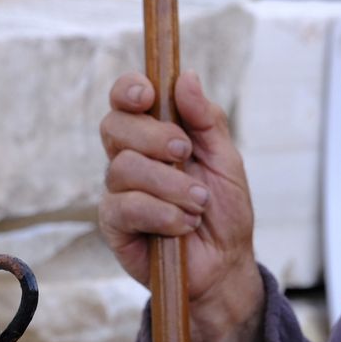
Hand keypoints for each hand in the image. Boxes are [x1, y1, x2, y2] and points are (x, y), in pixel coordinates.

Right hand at [99, 71, 264, 341]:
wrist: (225, 263)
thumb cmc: (222, 209)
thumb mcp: (226, 159)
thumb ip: (206, 119)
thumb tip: (186, 78)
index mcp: (153, 134)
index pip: (125, 100)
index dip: (129, 89)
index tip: (148, 94)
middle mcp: (129, 158)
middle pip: (115, 126)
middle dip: (154, 136)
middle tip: (186, 153)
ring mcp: (118, 191)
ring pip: (123, 167)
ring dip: (169, 184)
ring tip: (197, 202)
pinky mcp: (114, 225)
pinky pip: (126, 207)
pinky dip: (162, 214)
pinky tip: (184, 225)